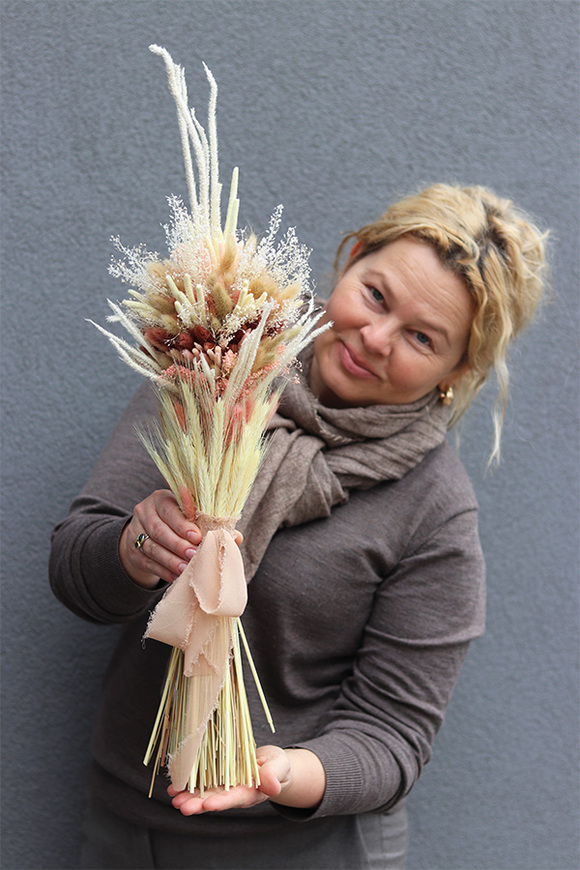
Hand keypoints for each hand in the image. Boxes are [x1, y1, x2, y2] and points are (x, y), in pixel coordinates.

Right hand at [119, 489, 202, 588]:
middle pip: (159, 531)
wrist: (149, 530)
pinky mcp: (133, 551)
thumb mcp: (183, 511)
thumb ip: (193, 515)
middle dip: (177, 545)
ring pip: (152, 549)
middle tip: (193, 554)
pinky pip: (147, 563)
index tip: (196, 537)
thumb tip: (210, 525)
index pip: (169, 511)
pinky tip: (175, 576)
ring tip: (185, 568)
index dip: (182, 525)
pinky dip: (163, 571)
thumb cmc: (177, 518)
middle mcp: (144, 513)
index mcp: (159, 499)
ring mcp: (135, 532)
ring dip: (171, 561)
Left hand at [168, 746, 324, 814]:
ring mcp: (223, 786)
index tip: (208, 804)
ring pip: (203, 794)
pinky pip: (200, 783)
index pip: (234, 799)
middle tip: (182, 807)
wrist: (271, 764)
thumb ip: (275, 775)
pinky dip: (187, 785)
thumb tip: (271, 786)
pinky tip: (174, 786)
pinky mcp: (216, 777)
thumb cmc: (277, 766)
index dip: (221, 802)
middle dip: (197, 804)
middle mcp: (233, 793)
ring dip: (188, 797)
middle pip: (214, 800)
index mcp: (250, 792)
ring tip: (174, 798)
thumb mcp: (280, 767)